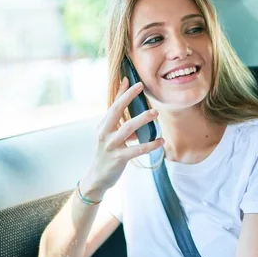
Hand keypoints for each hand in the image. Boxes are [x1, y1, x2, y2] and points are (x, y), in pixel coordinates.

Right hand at [80, 77, 163, 198]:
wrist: (97, 177)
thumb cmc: (107, 154)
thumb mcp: (111, 137)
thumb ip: (123, 126)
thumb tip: (138, 115)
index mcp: (102, 125)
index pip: (112, 105)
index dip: (120, 92)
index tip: (129, 79)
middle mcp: (104, 132)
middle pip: (115, 110)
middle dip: (128, 97)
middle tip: (141, 87)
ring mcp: (110, 145)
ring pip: (128, 128)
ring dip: (142, 119)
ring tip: (156, 113)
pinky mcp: (118, 158)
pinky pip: (137, 149)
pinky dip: (150, 145)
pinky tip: (161, 141)